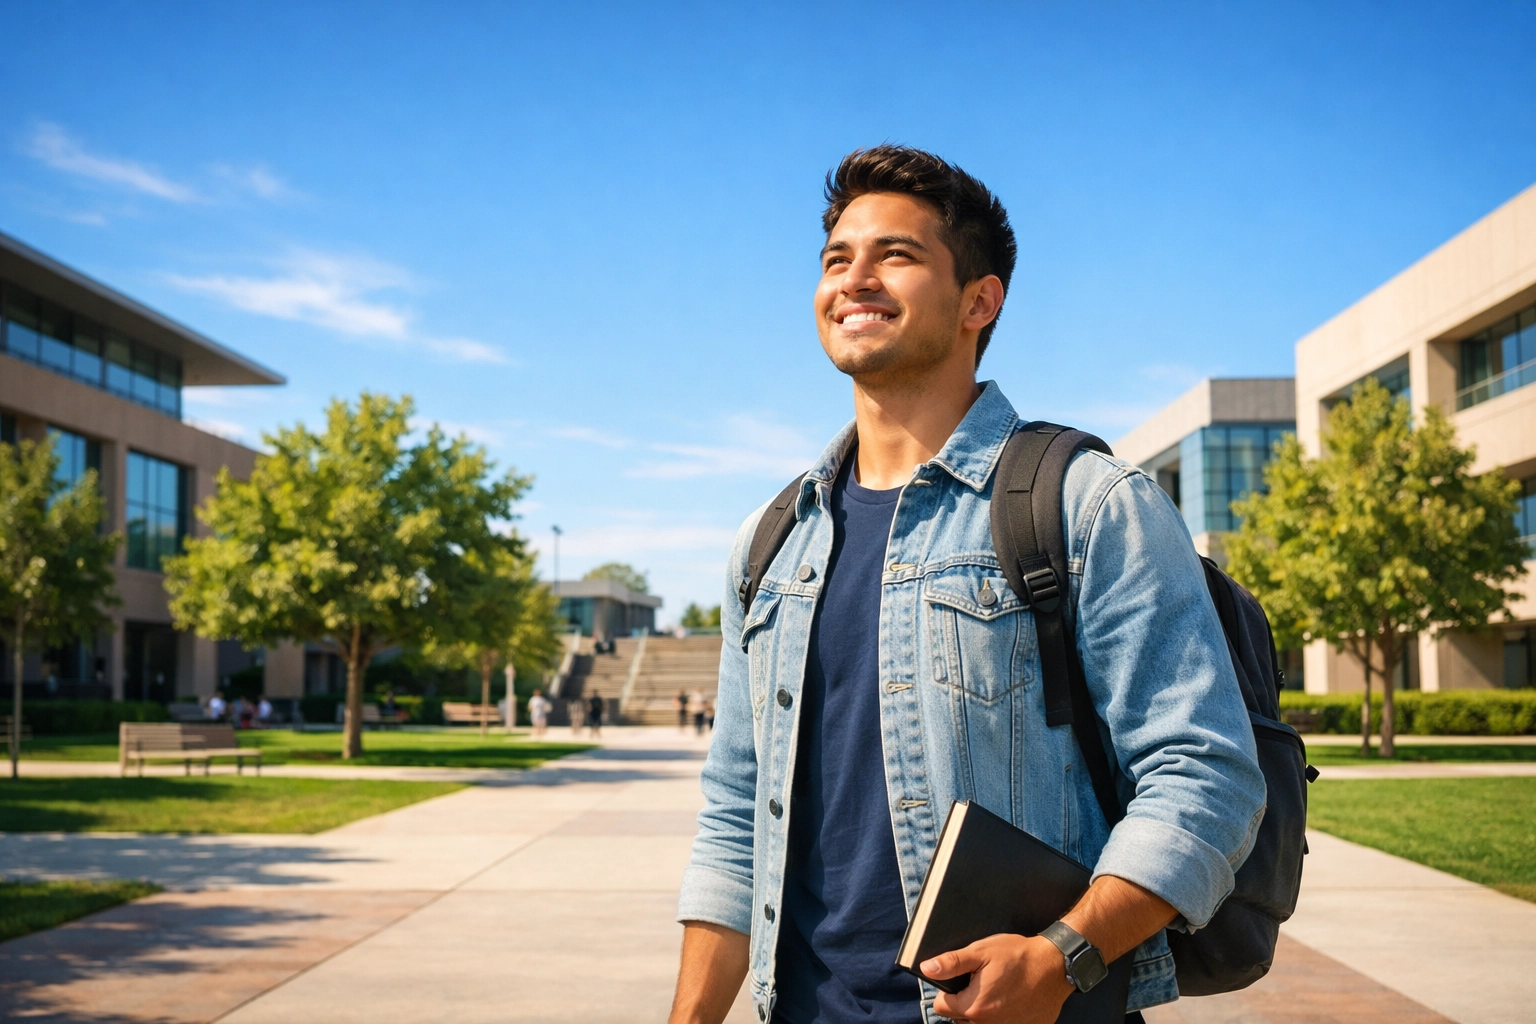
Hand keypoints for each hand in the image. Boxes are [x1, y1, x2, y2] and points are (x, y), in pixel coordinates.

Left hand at [922, 933, 1073, 1023]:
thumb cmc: (1019, 957)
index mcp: (974, 1007)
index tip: (961, 980)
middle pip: (960, 1018)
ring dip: (982, 1011)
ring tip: (996, 991)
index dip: (947, 991)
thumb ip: (952, 963)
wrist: (1056, 965)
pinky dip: (1003, 1016)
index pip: (942, 1007)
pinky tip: (1011, 1000)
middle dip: (964, 1003)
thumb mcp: (981, 952)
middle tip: (980, 983)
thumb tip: (927, 968)